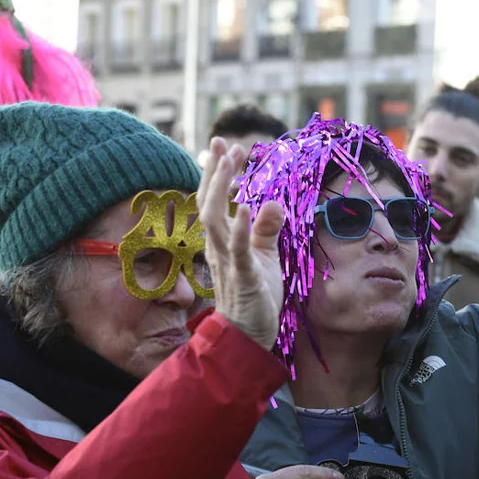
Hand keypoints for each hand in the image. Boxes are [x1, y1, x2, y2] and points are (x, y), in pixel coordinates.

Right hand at [198, 137, 284, 349]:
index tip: (224, 146)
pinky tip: (246, 206)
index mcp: (223, 241)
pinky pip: (238, 250)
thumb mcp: (264, 256)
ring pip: (215, 221)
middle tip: (223, 143)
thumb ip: (266, 228)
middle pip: (208, 204)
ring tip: (231, 163)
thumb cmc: (255, 295)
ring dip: (222, 190)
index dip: (216, 173)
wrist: (250, 335)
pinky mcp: (243, 277)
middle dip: (215, 172)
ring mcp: (228, 262)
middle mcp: (219, 248)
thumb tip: (270, 201)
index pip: (214, 201)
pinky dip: (241, 228)